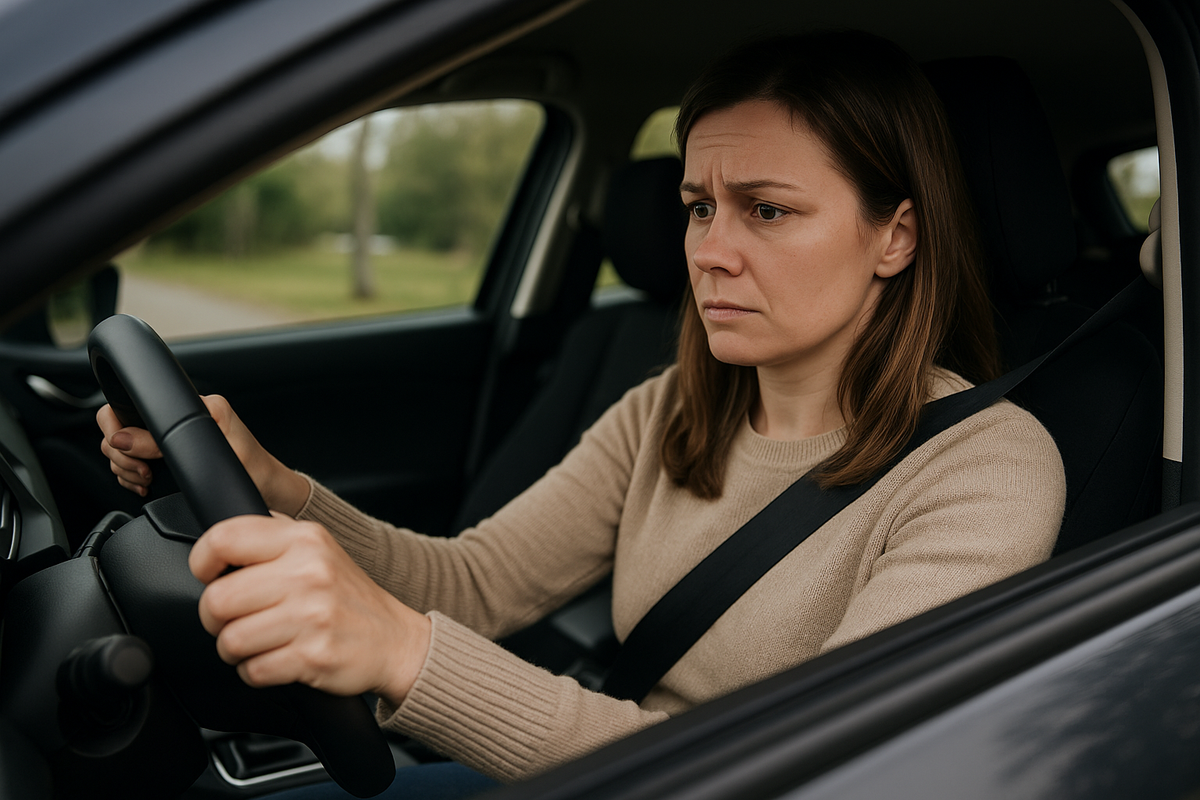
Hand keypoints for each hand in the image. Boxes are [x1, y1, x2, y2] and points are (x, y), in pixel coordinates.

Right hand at [97, 395, 309, 515]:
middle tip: (144, 471)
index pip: (130, 403)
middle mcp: (176, 416)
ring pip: (119, 447)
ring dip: (124, 468)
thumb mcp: (215, 453)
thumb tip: (124, 438)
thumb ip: (168, 443)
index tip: (134, 454)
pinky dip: (129, 476)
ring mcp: (169, 436)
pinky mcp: (167, 455)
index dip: (119, 429)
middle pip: (117, 428)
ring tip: (147, 479)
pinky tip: (145, 484)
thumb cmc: (253, 470)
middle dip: (121, 455)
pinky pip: (130, 462)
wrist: (269, 490)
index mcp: (190, 405)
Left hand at [189, 514, 430, 705]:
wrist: (395, 640)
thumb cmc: (346, 596)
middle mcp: (309, 572)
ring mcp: (313, 615)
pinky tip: (277, 659)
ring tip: (259, 641)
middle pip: (217, 600)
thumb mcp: (316, 548)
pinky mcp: (314, 655)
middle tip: (235, 619)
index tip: (211, 577)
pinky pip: (253, 671)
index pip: (224, 538)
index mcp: (304, 538)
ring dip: (235, 650)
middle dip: (216, 619)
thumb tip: (215, 547)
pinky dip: (256, 672)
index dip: (203, 562)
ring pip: (230, 641)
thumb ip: (269, 539)